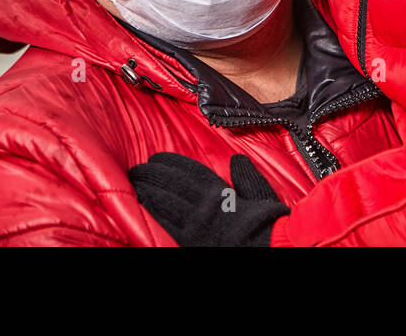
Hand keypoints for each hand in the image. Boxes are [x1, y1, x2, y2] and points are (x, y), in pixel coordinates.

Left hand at [129, 152, 288, 246]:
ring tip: (135, 184)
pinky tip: (143, 207)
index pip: (190, 171)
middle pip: (172, 184)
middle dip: (152, 174)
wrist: (270, 248)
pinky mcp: (190, 241)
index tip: (157, 158)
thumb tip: (238, 160)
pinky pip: (166, 225)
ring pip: (165, 202)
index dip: (171, 163)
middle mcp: (205, 204)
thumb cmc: (267, 225)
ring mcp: (196, 224)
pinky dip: (153, 213)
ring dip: (148, 191)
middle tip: (137, 169)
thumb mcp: (262, 195)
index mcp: (221, 191)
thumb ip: (247, 177)